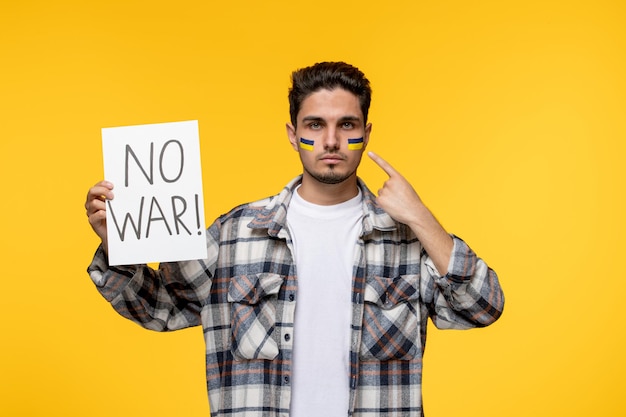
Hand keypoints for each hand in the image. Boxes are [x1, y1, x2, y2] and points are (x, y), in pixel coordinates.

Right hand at [85, 180, 113, 249]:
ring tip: (113, 209)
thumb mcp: (117, 204)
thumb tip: (128, 189)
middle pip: (91, 191)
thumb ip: (118, 197)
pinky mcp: (92, 221)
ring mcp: (91, 212)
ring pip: (94, 203)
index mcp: (97, 196)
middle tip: (112, 196)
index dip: (103, 184)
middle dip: (102, 191)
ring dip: (105, 205)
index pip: (97, 186)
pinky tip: (109, 216)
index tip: (112, 186)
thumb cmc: (117, 216)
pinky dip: (103, 214)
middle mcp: (91, 202)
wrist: (115, 233)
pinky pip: (96, 215)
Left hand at [368, 151, 452, 273]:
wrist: (414, 212)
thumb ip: (397, 184)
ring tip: (396, 203)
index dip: (376, 159)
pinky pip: (379, 200)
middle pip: (385, 186)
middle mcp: (389, 182)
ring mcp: (384, 190)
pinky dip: (384, 203)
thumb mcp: (406, 188)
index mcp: (398, 178)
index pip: (385, 166)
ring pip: (382, 193)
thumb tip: (387, 189)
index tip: (369, 153)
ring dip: (387, 198)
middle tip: (399, 198)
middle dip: (390, 192)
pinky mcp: (380, 199)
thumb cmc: (412, 202)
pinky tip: (392, 206)